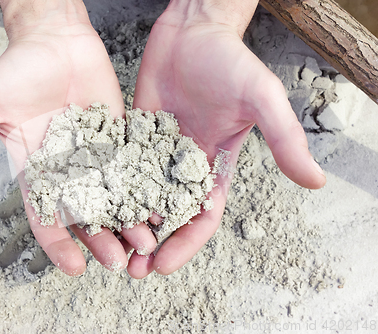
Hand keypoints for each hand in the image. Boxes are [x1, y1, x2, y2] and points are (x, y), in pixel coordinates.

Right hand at [0, 0, 156, 275]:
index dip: (58, 244)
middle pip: (85, 214)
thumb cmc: (17, 68)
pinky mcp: (118, 137)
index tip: (75, 267)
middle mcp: (67, 168)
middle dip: (101, 238)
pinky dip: (144, 187)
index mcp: (36, 170)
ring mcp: (95, 154)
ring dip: (127, 220)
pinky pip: (132, 166)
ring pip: (113, 196)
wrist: (53, 39)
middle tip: (118, 260)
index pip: (45, 216)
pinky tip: (159, 204)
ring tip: (145, 242)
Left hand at [131, 0, 325, 276]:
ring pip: (140, 194)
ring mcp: (155, 149)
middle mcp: (183, 163)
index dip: (185, 243)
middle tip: (130, 269)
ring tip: (107, 245)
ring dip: (127, 222)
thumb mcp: (261, 99)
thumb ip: (285, 139)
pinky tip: (93, 205)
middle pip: (167, 214)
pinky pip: (120, 165)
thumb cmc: (230, 61)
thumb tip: (316, 181)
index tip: (163, 266)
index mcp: (214, 165)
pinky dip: (110, 187)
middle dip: (151, 243)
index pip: (201, 215)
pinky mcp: (134, 133)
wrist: (193, 29)